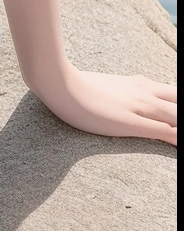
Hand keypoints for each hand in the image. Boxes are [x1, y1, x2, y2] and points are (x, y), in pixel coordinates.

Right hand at [37, 66, 176, 144]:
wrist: (59, 83)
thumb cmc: (73, 86)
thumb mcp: (103, 88)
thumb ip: (115, 93)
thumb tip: (115, 101)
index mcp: (138, 83)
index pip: (173, 93)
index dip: (178, 102)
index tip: (177, 110)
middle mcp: (144, 92)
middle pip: (179, 101)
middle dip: (183, 112)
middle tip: (182, 123)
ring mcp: (140, 107)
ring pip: (177, 116)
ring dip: (182, 123)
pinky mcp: (132, 122)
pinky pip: (165, 132)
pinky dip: (176, 138)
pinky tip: (180, 147)